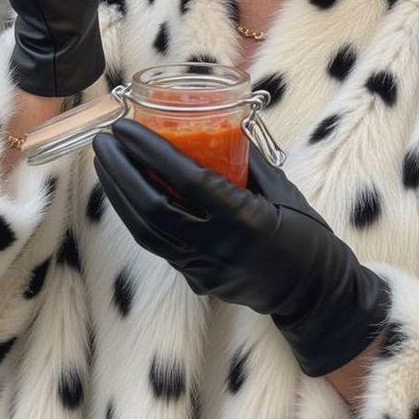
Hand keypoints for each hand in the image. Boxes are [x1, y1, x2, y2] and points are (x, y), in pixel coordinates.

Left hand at [92, 119, 388, 376]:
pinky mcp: (195, 276)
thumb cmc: (305, 236)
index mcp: (243, 218)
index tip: (127, 128)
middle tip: (104, 140)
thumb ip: (246, 160)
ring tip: (104, 161)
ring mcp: (202, 265)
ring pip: (145, 229)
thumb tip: (218, 124)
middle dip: (121, 171)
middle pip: (152, 206)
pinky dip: (133, 214)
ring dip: (118, 192)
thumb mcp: (281, 190)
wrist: (314, 293)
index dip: (151, 151)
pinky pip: (155, 243)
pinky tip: (122, 192)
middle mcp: (216, 245)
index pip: (185, 180)